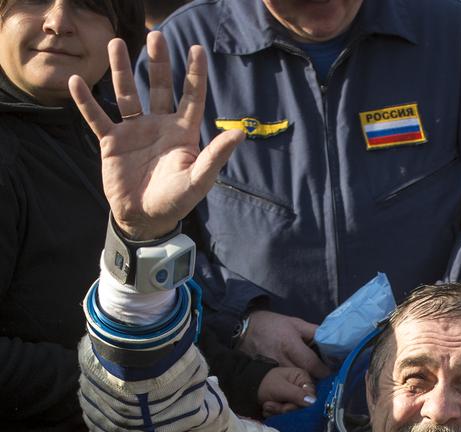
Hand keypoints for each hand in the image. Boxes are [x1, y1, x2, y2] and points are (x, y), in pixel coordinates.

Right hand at [69, 32, 242, 239]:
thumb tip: (239, 133)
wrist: (144, 220)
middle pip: (159, 87)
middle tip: (157, 36)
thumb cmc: (175, 202)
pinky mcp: (112, 142)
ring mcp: (134, 132)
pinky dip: (86, 102)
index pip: (191, 97)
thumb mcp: (198, 181)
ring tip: (117, 43)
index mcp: (181, 133)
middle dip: (158, 63)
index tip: (197, 49)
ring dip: (121, 70)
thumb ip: (216, 157)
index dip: (195, 74)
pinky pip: (97, 117)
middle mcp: (158, 126)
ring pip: (127, 94)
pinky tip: (76, 82)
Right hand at [239, 311, 329, 380]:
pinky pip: (282, 383)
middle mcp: (281, 359)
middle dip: (314, 379)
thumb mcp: (295, 323)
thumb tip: (332, 340)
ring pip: (292, 383)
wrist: (245, 329)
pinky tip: (295, 382)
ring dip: (302, 383)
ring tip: (309, 380)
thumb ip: (314, 332)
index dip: (323, 371)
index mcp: (290, 344)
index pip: (311, 364)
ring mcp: (272, 369)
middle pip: (303, 377)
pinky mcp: (266, 375)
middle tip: (322, 378)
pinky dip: (290, 384)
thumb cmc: (273, 325)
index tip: (329, 372)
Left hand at [257, 365, 316, 416]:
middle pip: (302, 408)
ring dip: (278, 413)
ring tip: (266, 406)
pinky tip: (267, 410)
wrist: (248, 388)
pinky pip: (287, 416)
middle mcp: (302, 389)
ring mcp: (295, 399)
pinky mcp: (288, 407)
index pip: (311, 398)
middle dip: (284, 409)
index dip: (299, 405)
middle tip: (270, 405)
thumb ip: (297, 395)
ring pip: (294, 414)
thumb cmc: (264, 383)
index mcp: (303, 379)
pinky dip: (276, 415)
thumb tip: (313, 402)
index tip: (285, 406)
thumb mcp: (280, 388)